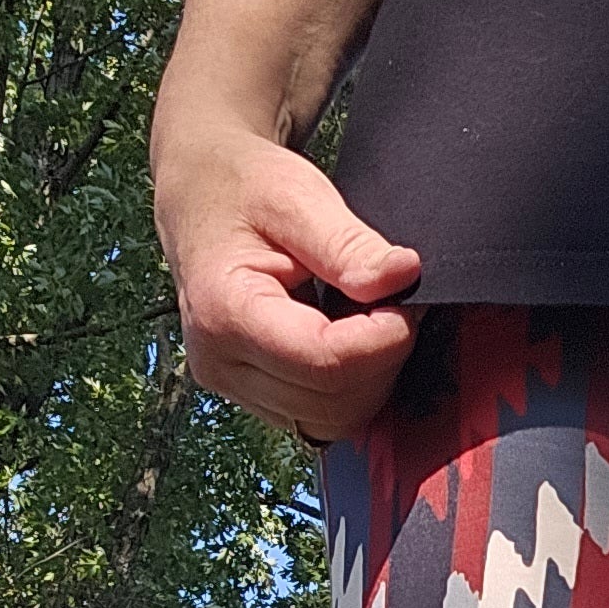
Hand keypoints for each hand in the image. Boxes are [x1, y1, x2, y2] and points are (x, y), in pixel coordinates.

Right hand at [154, 121, 422, 441]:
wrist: (201, 194)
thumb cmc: (243, 187)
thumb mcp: (297, 196)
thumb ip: (349, 243)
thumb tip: (402, 276)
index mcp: (224, 312)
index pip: (325, 362)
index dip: (384, 340)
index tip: (407, 300)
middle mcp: (220, 362)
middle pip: (333, 401)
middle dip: (382, 359)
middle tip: (395, 304)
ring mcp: (233, 385)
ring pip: (332, 419)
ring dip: (371, 377)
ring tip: (371, 318)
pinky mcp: (252, 395)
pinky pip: (321, 416)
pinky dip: (352, 386)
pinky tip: (352, 339)